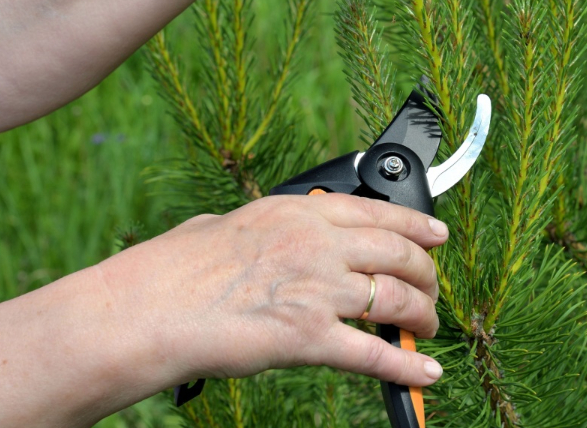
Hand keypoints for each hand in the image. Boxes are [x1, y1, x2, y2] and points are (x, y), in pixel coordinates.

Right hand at [97, 194, 449, 387]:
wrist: (150, 308)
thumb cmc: (173, 270)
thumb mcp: (223, 226)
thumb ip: (258, 227)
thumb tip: (260, 228)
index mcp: (298, 213)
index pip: (377, 212)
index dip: (417, 224)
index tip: (436, 233)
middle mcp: (316, 245)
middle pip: (399, 254)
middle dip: (426, 275)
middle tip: (431, 291)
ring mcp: (316, 290)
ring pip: (396, 299)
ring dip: (421, 316)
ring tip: (426, 328)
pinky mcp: (309, 338)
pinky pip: (374, 354)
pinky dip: (407, 367)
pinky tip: (426, 374)